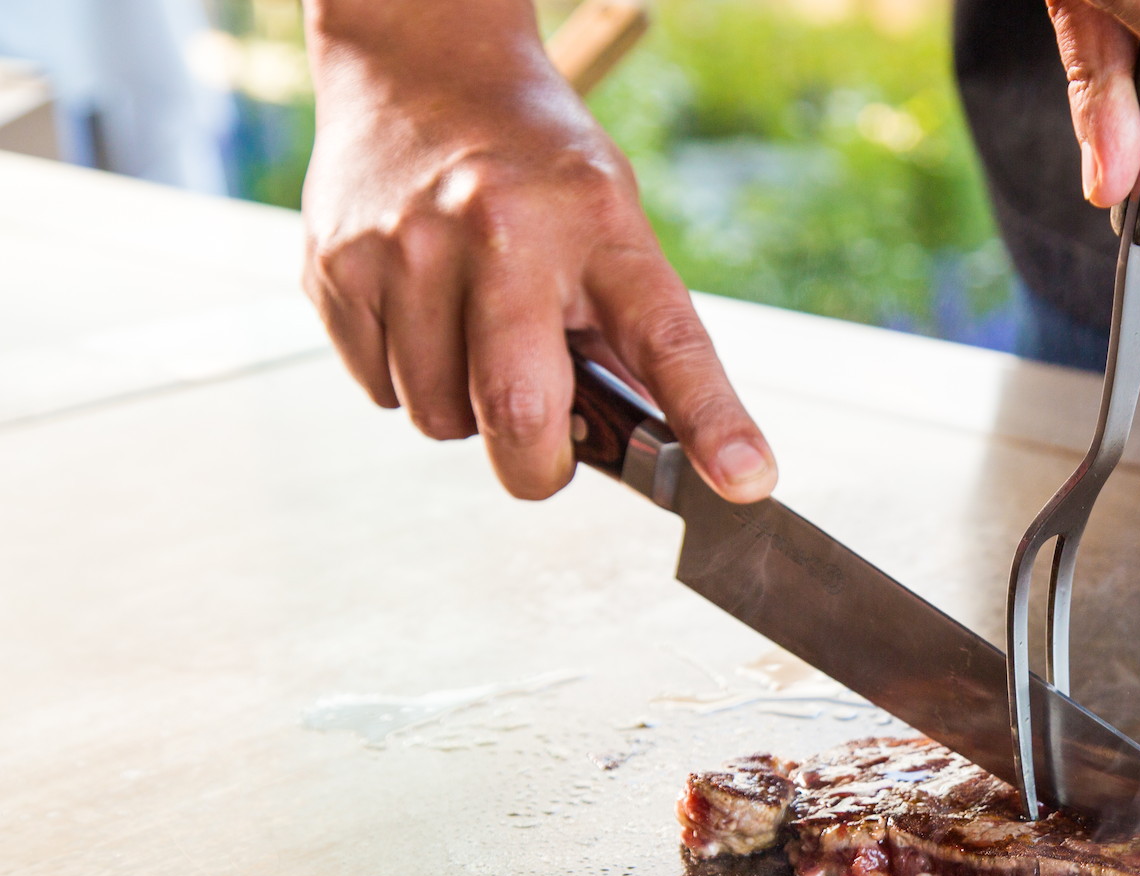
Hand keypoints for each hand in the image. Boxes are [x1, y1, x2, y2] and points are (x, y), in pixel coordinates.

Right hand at [300, 0, 776, 501]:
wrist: (424, 71)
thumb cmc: (537, 172)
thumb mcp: (612, 227)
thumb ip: (633, 337)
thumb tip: (665, 454)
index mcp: (598, 226)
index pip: (668, 340)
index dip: (711, 421)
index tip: (744, 481)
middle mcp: (500, 232)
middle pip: (518, 412)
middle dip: (539, 468)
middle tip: (550, 451)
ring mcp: (407, 248)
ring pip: (438, 418)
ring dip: (466, 413)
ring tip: (477, 339)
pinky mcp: (337, 268)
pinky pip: (378, 392)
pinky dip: (407, 380)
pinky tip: (424, 316)